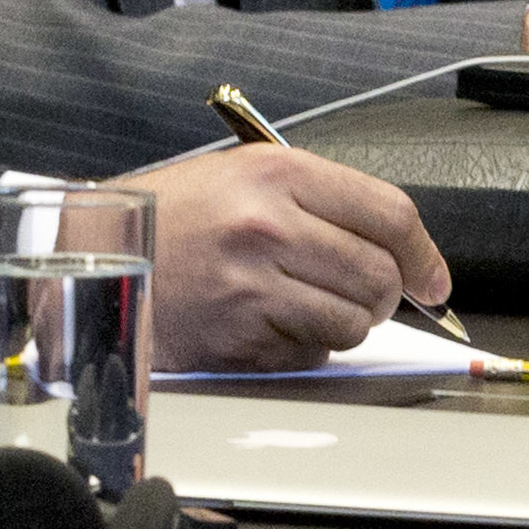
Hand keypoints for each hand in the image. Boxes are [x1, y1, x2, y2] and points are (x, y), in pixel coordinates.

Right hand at [128, 144, 446, 370]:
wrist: (95, 253)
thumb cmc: (173, 216)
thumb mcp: (244, 175)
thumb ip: (319, 201)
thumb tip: (396, 247)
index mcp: (277, 175)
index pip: (389, 213)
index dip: (425, 253)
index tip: (434, 278)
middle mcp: (268, 227)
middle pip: (378, 273)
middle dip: (389, 294)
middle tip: (372, 295)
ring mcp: (251, 286)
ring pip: (351, 321)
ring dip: (349, 323)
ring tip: (316, 306)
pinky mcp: (235, 336)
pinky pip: (308, 353)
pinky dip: (307, 346)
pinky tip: (275, 324)